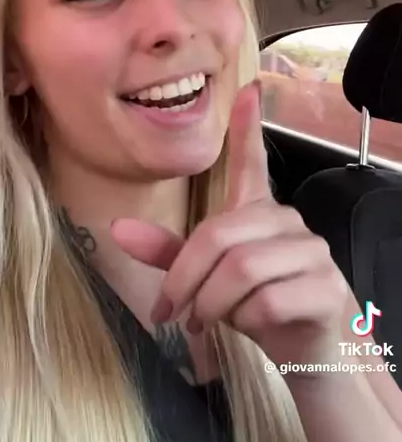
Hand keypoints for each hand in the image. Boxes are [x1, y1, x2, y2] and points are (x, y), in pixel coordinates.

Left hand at [111, 82, 347, 372]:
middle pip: (219, 234)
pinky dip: (246, 321)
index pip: (252, 162)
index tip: (248, 89)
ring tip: (207, 321)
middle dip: (186, 280)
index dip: (248, 127)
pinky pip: (268, 301)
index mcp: (257, 213)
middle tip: (174, 312)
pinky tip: (250, 326)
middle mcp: (287, 223)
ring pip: (241, 270)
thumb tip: (117, 228)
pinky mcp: (325, 288)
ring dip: (213, 305)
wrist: (311, 352)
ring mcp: (311, 253)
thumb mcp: (207, 280)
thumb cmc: (258, 305)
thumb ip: (168, 254)